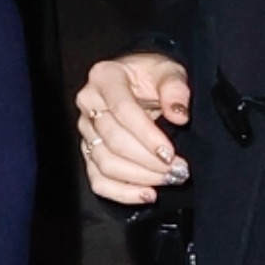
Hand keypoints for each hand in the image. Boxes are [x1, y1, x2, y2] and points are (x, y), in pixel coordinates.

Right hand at [77, 51, 191, 205]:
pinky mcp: (89, 151)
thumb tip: (178, 114)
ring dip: (140, 178)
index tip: (170, 152)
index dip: (147, 135)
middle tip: (177, 169)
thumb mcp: (169, 70)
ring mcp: (86, 130)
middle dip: (148, 161)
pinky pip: (98, 180)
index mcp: (105, 77)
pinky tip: (147, 194)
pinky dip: (122, 193)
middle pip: (113, 141)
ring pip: (105, 163)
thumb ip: (175, 88)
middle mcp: (88, 103)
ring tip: (168, 179)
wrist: (140, 81)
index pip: (123, 110)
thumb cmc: (153, 75)